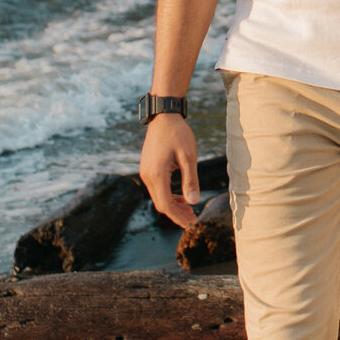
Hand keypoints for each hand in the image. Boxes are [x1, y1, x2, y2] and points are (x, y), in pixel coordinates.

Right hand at [138, 113, 200, 229]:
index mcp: (156, 174)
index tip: (191, 223)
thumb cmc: (178, 134)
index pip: (166, 204)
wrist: (163, 116)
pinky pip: (156, 188)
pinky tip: (180, 196)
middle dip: (176, 214)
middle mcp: (147, 176)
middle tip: (192, 219)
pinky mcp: (147, 168)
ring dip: (173, 205)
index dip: (178, 216)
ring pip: (158, 196)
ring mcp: (145, 172)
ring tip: (189, 209)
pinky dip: (168, 195)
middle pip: (160, 203)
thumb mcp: (188, 156)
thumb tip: (193, 202)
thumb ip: (190, 180)